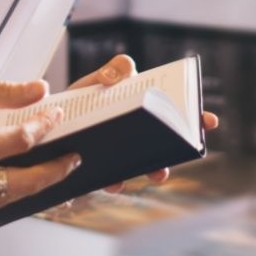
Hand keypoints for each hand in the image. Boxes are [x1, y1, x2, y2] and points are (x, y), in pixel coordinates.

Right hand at [0, 75, 79, 226]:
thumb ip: (2, 92)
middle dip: (54, 172)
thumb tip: (42, 89)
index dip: (45, 127)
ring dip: (25, 186)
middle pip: (25, 183)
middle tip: (71, 160)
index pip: (23, 141)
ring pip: (3, 200)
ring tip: (42, 171)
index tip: (56, 117)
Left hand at [70, 54, 220, 193]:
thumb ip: (110, 73)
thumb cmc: (78, 102)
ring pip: (146, 164)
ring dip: (153, 169)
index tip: (208, 121)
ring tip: (158, 173)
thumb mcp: (93, 82)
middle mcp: (137, 133)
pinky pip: (114, 179)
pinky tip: (114, 182)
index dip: (194, 116)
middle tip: (185, 149)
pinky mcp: (104, 172)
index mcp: (140, 108)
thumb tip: (119, 77)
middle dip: (179, 145)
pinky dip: (116, 181)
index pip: (174, 111)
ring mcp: (123, 153)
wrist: (47, 127)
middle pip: (165, 140)